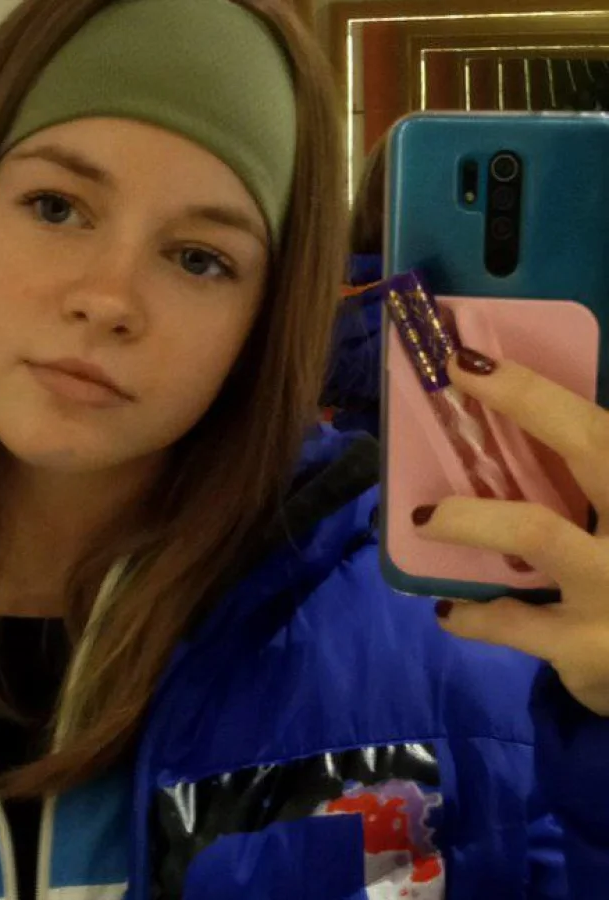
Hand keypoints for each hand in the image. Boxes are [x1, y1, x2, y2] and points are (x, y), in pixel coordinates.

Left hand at [413, 347, 608, 715]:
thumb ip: (585, 479)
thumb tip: (511, 430)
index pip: (600, 428)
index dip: (534, 390)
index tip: (468, 361)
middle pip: (595, 446)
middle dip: (526, 401)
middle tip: (454, 379)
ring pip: (536, 531)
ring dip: (470, 517)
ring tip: (426, 518)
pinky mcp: (590, 648)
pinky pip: (511, 622)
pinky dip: (472, 616)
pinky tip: (452, 611)